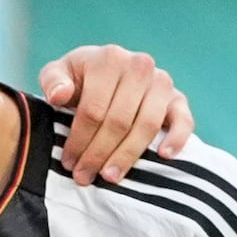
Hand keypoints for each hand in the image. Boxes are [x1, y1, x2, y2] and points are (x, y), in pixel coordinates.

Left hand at [37, 43, 195, 182]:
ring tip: (110, 177)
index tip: (68, 163)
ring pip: (146, 125)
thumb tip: (59, 95)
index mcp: (109, 59)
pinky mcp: (178, 98)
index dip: (79, 140)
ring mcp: (162, 82)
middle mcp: (140, 66)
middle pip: (119, 121)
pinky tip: (164, 156)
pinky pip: (184, 120)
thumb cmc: (77, 78)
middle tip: (84, 177)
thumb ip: (53, 81)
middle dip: (99, 153)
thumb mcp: (57, 74)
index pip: (94, 109)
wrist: (105, 72)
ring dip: (127, 155)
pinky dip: (177, 138)